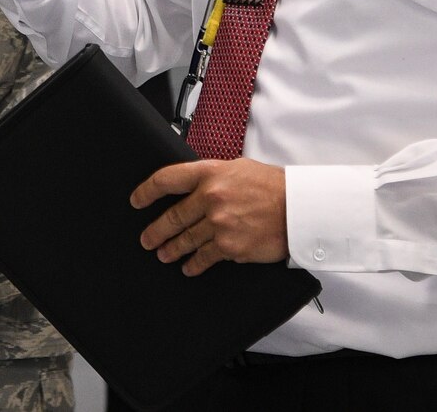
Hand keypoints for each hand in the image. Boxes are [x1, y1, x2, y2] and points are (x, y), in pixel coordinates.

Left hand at [132, 159, 287, 274]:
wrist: (300, 208)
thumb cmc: (273, 186)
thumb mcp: (237, 169)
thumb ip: (212, 176)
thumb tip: (192, 186)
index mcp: (209, 173)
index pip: (167, 179)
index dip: (146, 191)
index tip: (136, 200)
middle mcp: (210, 198)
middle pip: (173, 216)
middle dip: (155, 230)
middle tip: (146, 239)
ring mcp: (219, 224)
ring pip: (186, 239)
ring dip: (171, 249)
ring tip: (163, 254)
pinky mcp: (231, 246)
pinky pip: (205, 257)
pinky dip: (194, 264)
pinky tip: (189, 267)